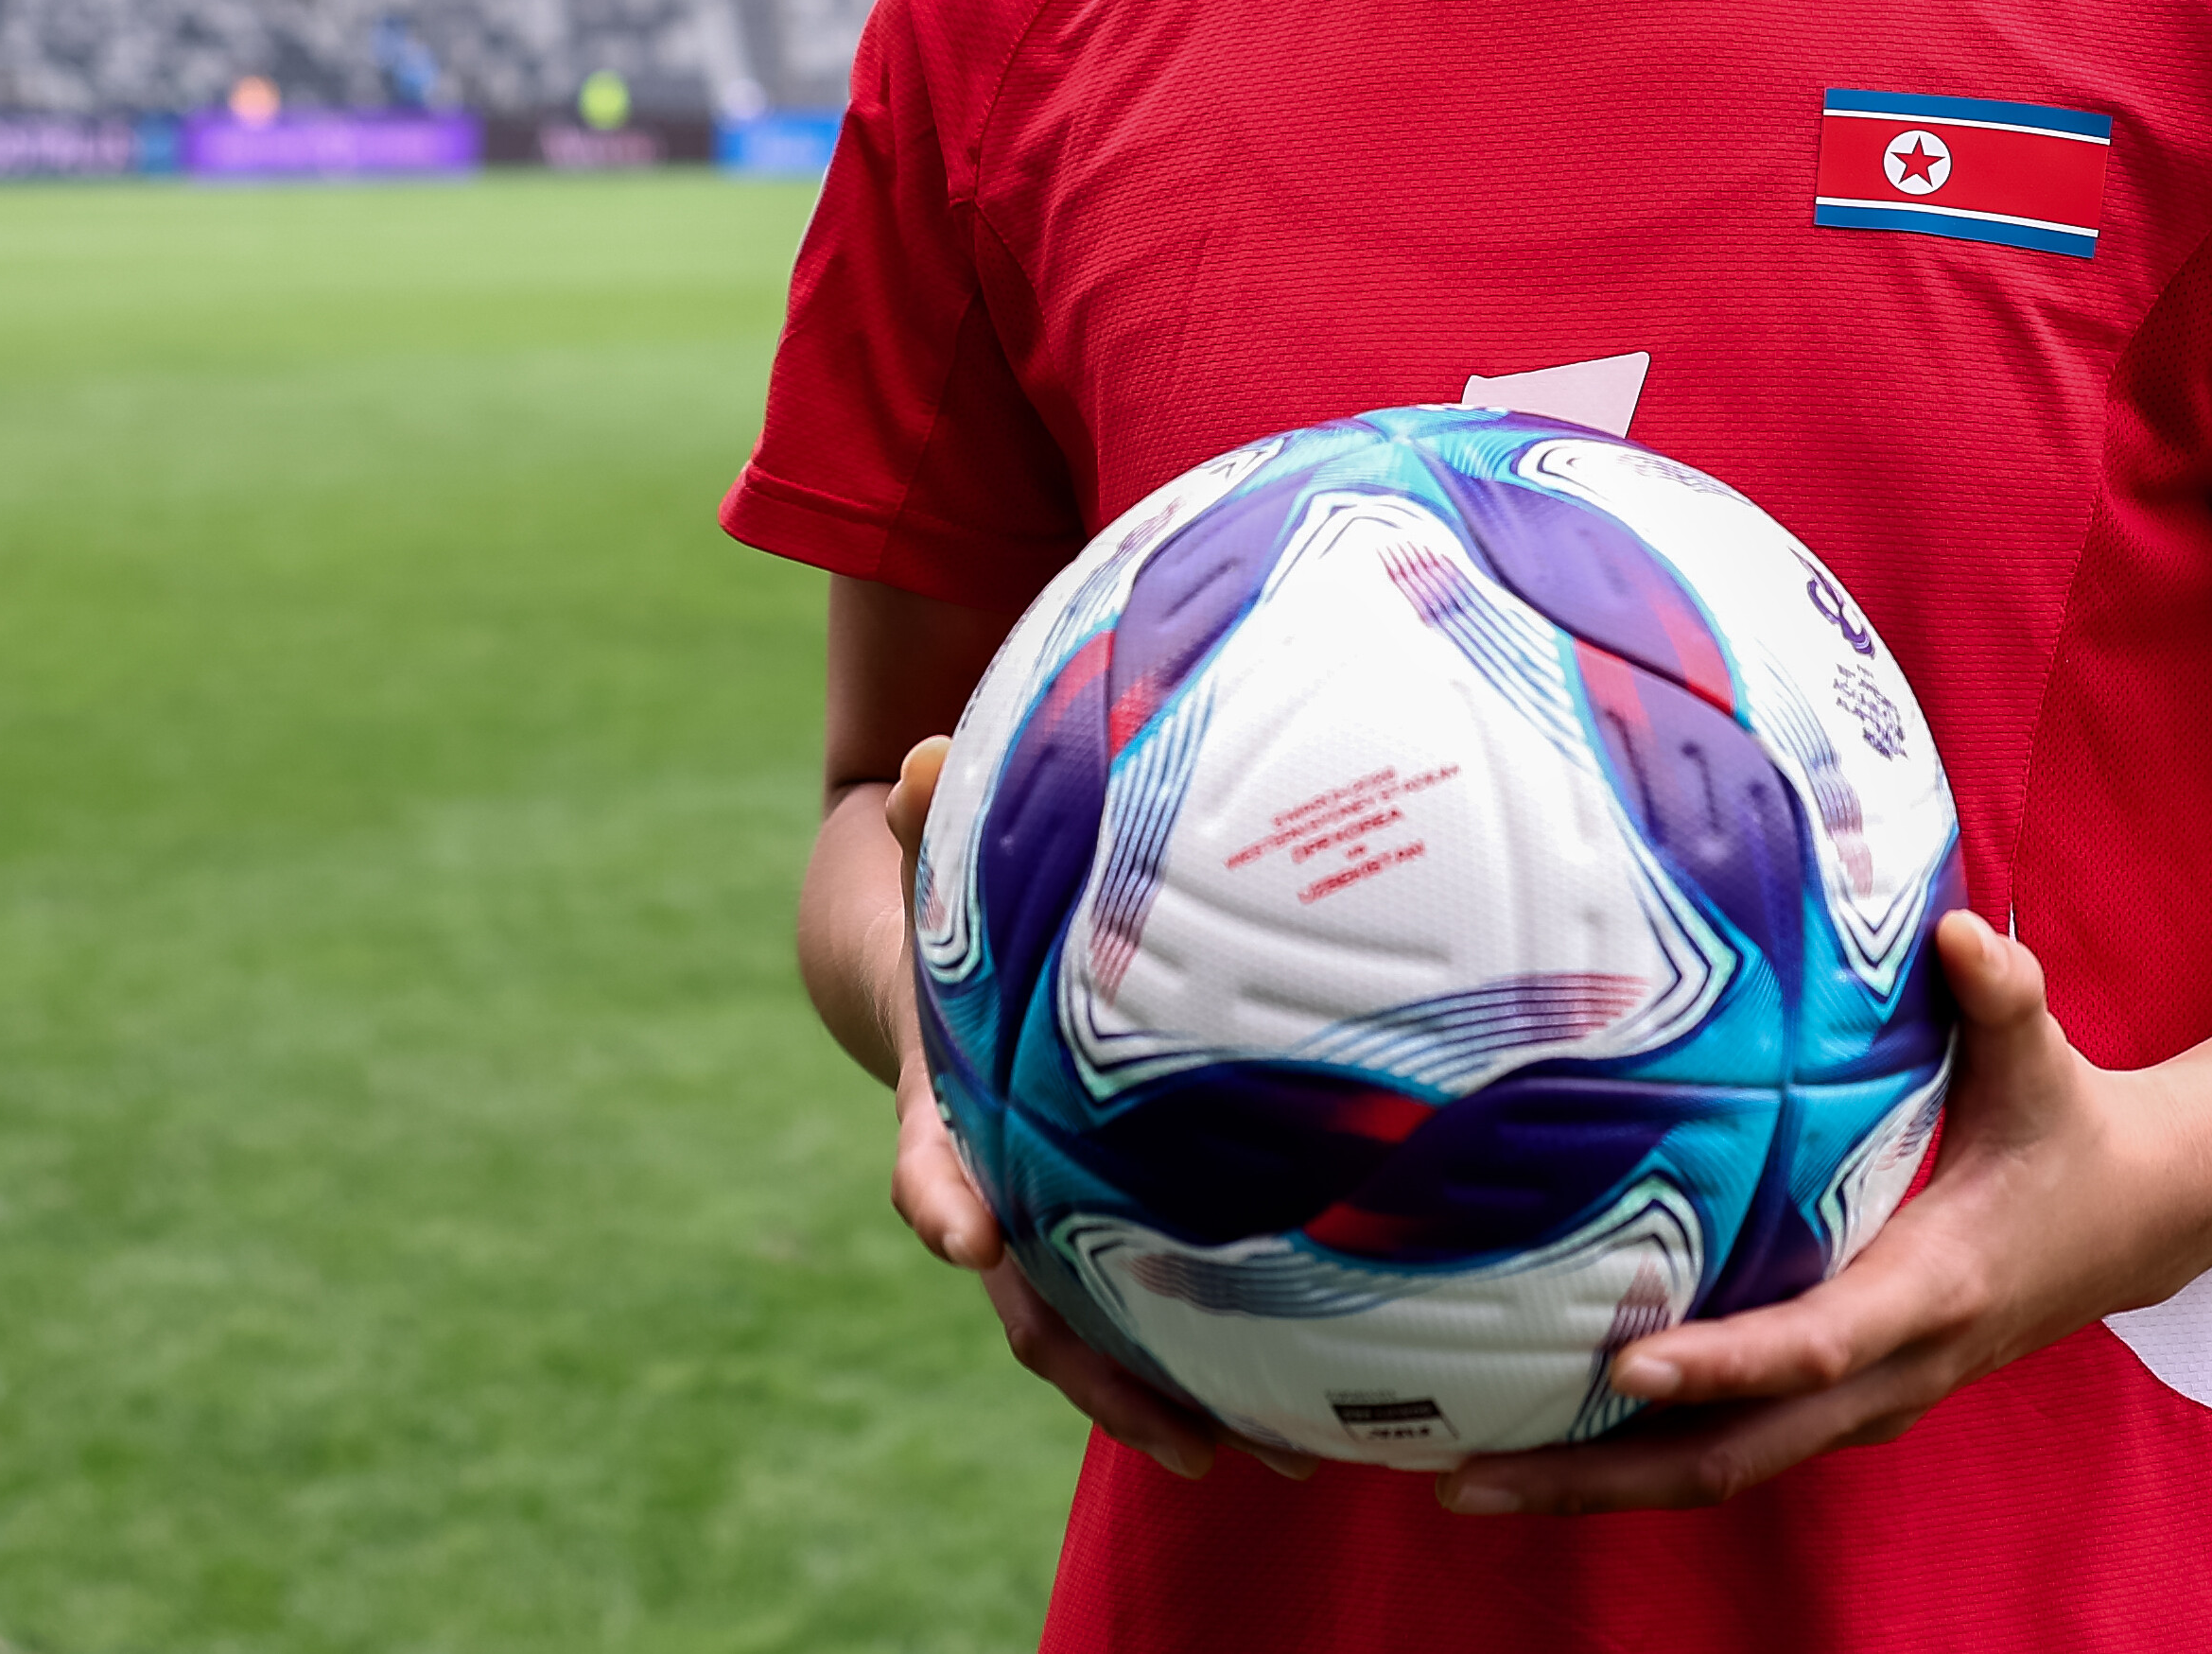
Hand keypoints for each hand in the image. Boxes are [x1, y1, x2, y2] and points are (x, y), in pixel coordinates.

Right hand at [873, 740, 1307, 1484]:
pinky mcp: (1098, 1226)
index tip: (955, 1233)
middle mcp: (991, 1182)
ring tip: (1267, 1457)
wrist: (907, 969)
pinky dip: (1204, 1360)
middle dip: (1098, 1374)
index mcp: (944, 1094)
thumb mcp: (921, 853)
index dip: (937, 1190)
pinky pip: (1145, 1305)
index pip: (930, 1152)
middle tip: (1185, 1438)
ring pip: (1093, 1331)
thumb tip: (919, 754)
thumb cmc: (932, 900)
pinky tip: (1303, 1405)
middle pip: (1028, 1299)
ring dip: (1166, 1398)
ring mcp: (1044, 1219)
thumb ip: (921, 814)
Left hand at [1434, 910, 2211, 1516]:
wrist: (2132, 1224)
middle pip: (1738, 1453)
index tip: (1622, 1366)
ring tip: (1467, 1473)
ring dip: (1602, 1481)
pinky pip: (1733, 1442)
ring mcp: (1863, 1400)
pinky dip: (1640, 1453)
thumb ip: (2001, 994)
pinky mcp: (1841, 1401)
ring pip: (1724, 1466)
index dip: (1723, 1364)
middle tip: (1468, 1476)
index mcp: (1930, 1290)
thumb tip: (1955, 934)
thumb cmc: (2068, 1127)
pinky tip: (1540, 1431)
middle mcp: (1889, 1371)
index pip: (1816, 1347)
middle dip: (1604, 1476)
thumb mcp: (2042, 1057)